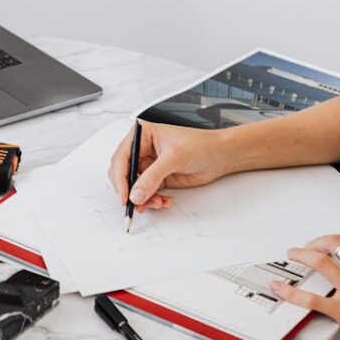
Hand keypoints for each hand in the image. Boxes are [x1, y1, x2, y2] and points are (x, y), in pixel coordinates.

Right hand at [107, 121, 230, 212]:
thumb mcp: (174, 157)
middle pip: (123, 174)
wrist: (219, 156)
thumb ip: (152, 177)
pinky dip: (152, 201)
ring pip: (133, 187)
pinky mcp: (156, 179)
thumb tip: (136, 193)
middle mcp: (141, 150)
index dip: (120, 178)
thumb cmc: (200, 145)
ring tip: (156, 203)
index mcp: (141, 135)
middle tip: (136, 204)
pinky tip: (164, 201)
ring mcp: (148, 166)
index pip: (121, 158)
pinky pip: (146, 194)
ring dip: (142, 199)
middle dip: (129, 191)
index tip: (124, 196)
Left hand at [272, 233, 339, 339]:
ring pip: (320, 264)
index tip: (331, 242)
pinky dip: (292, 292)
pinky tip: (281, 287)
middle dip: (317, 242)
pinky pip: (312, 299)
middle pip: (334, 246)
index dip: (338, 238)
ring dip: (302, 255)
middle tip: (309, 245)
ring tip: (294, 255)